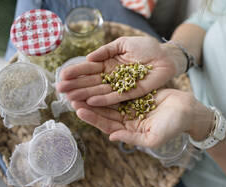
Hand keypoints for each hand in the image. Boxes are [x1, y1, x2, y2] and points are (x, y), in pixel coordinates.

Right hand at [57, 36, 185, 106]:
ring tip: (71, 99)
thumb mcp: (123, 44)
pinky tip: (91, 102)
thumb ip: (106, 51)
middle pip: (91, 82)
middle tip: (60, 90)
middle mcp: (112, 77)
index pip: (89, 69)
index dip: (76, 72)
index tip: (62, 76)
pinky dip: (104, 100)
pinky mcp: (132, 93)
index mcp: (109, 64)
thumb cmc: (145, 47)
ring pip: (101, 92)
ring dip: (86, 95)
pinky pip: (116, 97)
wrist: (164, 55)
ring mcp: (121, 86)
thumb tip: (89, 58)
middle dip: (76, 86)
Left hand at [71, 89, 212, 147]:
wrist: (187, 110)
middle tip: (74, 96)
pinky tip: (99, 79)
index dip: (93, 118)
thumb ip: (133, 138)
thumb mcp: (154, 137)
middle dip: (89, 105)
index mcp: (130, 131)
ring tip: (82, 87)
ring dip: (96, 94)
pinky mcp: (136, 95)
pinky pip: (119, 90)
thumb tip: (112, 137)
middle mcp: (128, 119)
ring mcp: (131, 106)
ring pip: (110, 101)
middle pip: (105, 112)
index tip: (80, 109)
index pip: (107, 125)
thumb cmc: (173, 126)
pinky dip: (109, 86)